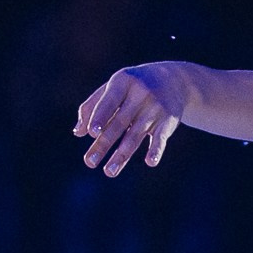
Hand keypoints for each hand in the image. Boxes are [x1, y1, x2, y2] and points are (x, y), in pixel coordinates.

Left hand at [75, 60, 189, 174]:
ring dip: (121, 155)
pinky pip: (161, 138)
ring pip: (135, 135)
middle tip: (89, 162)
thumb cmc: (133, 86)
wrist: (174, 80)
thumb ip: (92, 107)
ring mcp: (155, 108)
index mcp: (123, 82)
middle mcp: (140, 94)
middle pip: (119, 123)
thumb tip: (78, 133)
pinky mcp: (168, 121)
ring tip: (108, 172)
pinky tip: (150, 162)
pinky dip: (156, 150)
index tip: (92, 134)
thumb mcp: (114, 88)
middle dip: (104, 144)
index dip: (101, 117)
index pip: (109, 102)